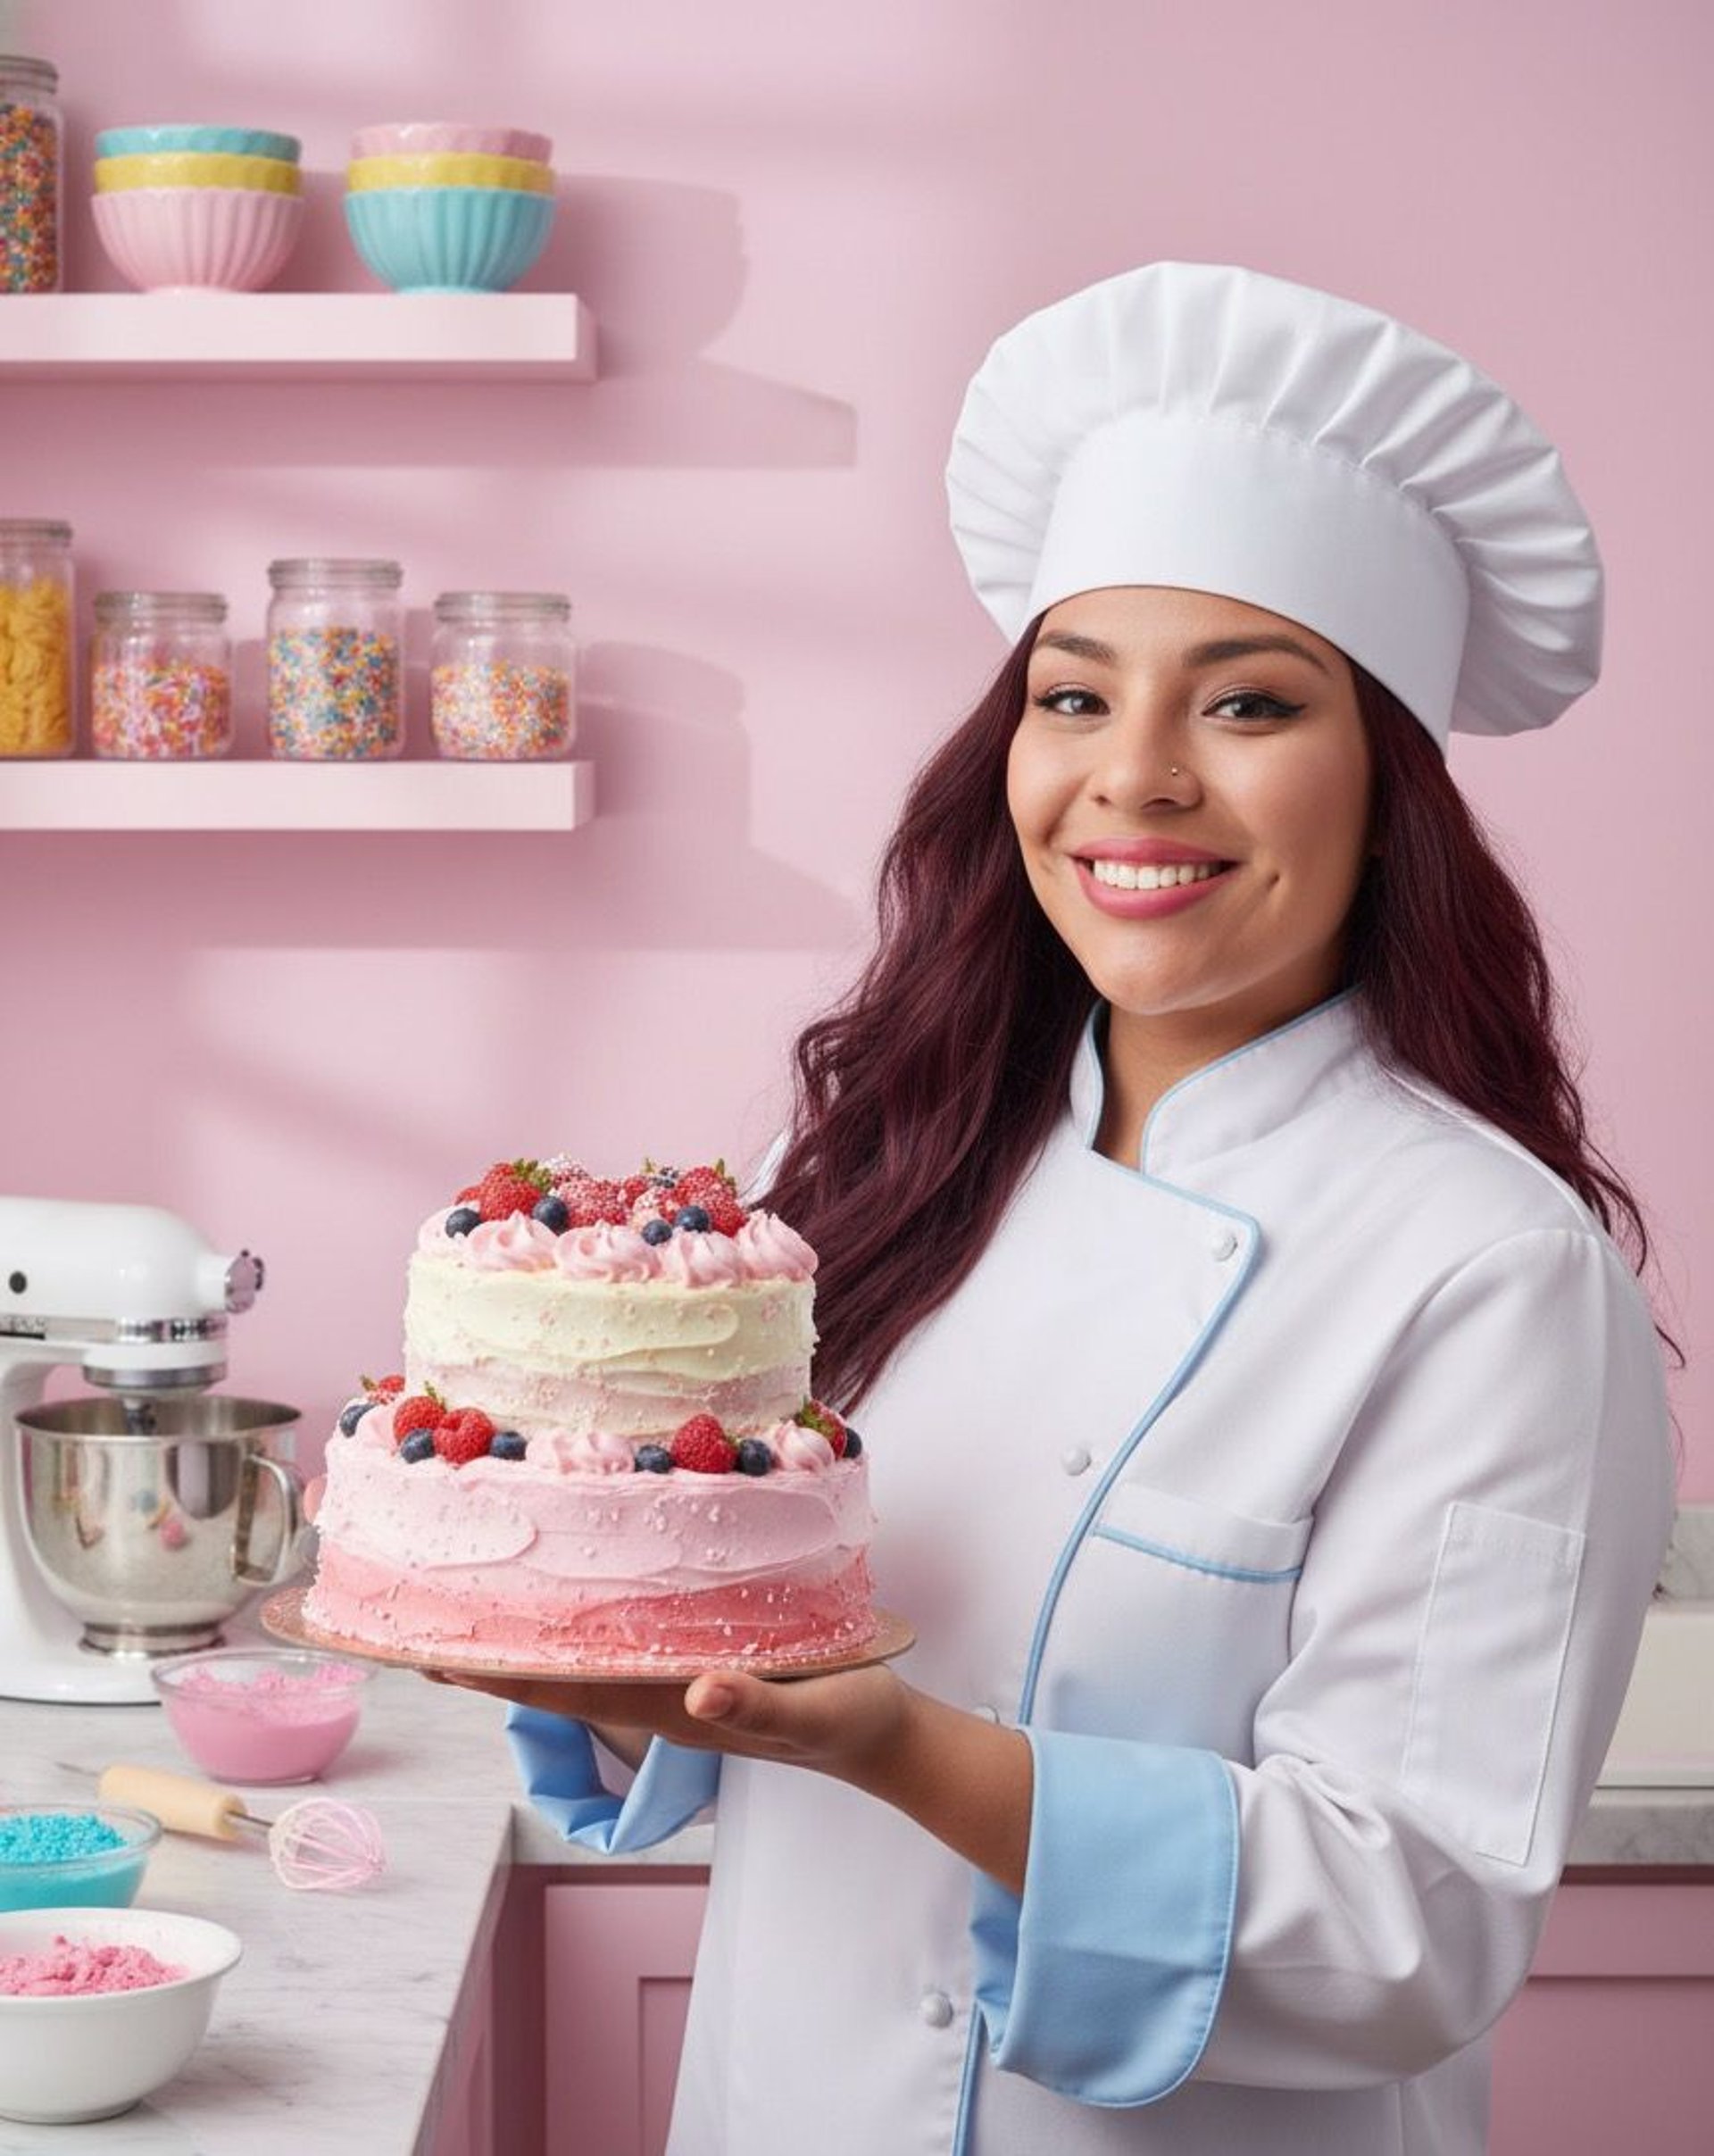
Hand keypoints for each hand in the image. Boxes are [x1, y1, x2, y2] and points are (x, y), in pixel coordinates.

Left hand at [430, 1661, 909, 1775]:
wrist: (882, 1738)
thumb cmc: (851, 1720)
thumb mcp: (815, 1711)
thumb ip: (759, 1704)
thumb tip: (699, 1694)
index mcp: (676, 1708)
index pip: (571, 1688)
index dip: (503, 1670)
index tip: (440, 1651)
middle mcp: (662, 1698)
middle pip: (557, 1678)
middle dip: (488, 1655)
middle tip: (413, 1627)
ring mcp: (677, 1686)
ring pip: (582, 1663)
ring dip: (522, 1642)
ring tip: (461, 1614)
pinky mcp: (699, 1668)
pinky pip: (621, 1646)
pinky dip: (577, 1627)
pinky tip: (562, 1604)